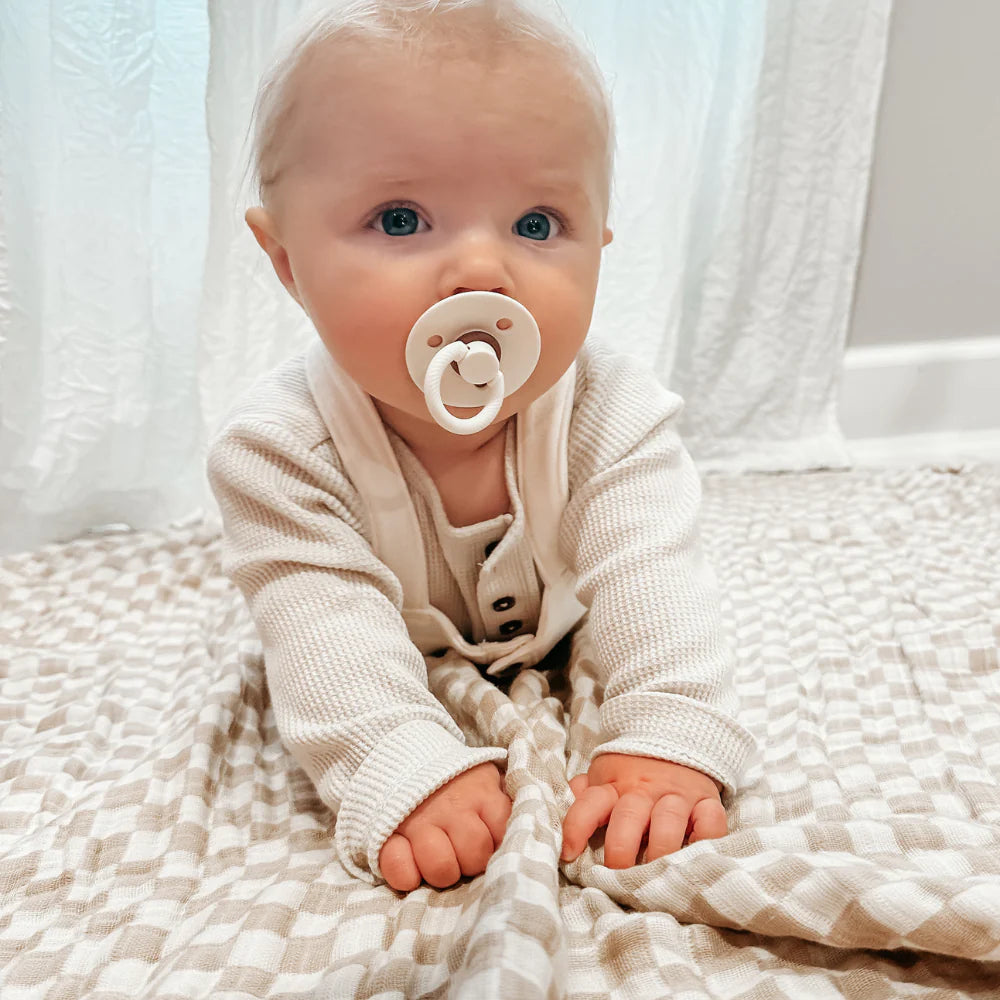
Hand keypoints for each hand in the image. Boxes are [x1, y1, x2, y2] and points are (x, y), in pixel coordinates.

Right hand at [378, 762, 511, 890]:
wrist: (405, 751)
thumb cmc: (458, 779)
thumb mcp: (491, 781)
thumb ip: (518, 805)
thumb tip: (563, 844)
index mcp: (482, 792)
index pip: (505, 832)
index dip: (501, 845)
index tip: (493, 843)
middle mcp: (451, 806)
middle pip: (475, 856)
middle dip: (472, 863)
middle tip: (464, 852)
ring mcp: (418, 821)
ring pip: (441, 868)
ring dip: (443, 872)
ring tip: (441, 858)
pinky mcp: (388, 835)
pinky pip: (400, 872)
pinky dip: (407, 876)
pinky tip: (413, 864)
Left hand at [560, 754, 725, 866]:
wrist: (678, 734)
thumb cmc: (634, 767)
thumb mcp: (605, 774)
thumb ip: (585, 794)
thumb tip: (560, 806)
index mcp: (614, 785)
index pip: (589, 804)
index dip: (575, 828)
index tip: (568, 854)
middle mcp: (644, 790)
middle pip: (628, 819)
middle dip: (620, 852)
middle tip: (617, 877)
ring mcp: (677, 796)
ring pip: (667, 824)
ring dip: (659, 853)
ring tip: (654, 878)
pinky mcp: (707, 801)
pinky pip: (710, 823)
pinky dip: (705, 842)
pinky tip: (695, 857)